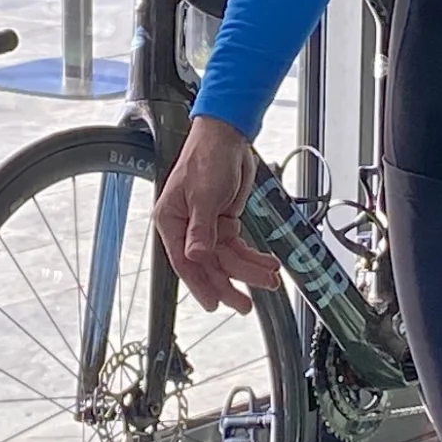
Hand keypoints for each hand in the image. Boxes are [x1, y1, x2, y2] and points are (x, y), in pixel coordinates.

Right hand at [151, 116, 277, 314]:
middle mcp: (187, 227)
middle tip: (245, 304)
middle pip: (208, 265)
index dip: (199, 284)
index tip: (214, 303)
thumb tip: (194, 257)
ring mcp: (206, 227)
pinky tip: (268, 264)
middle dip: (229, 283)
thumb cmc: (207, 157)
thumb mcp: (204, 195)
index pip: (184, 261)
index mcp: (172, 221)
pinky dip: (253, 256)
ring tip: (269, 280)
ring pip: (227, 258)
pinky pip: (238, 247)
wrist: (228, 137)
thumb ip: (201, 229)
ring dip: (248, 270)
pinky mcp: (223, 223)